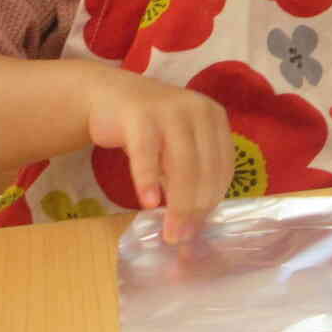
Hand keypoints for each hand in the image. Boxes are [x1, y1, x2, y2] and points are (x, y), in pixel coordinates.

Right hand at [82, 69, 234, 244]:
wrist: (109, 95)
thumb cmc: (149, 130)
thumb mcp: (176, 150)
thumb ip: (189, 179)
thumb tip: (194, 229)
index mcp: (215, 118)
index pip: (223, 166)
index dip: (213, 201)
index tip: (199, 228)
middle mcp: (198, 109)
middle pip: (205, 168)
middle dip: (196, 209)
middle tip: (182, 237)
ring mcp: (170, 109)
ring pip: (183, 164)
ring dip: (178, 203)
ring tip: (170, 231)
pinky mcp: (139, 114)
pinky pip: (146, 153)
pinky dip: (149, 180)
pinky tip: (149, 203)